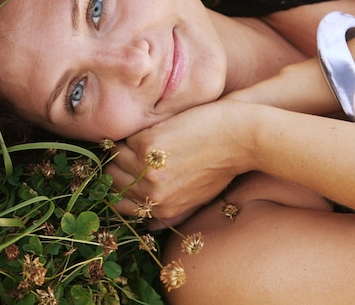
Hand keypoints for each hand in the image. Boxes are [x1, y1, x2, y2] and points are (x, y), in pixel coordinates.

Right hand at [105, 100, 253, 228]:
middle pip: (112, 179)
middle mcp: (153, 195)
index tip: (123, 169)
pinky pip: (126, 138)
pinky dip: (138, 131)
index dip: (119, 184)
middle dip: (119, 163)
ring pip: (115, 157)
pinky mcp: (147, 145)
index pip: (120, 203)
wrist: (243, 138)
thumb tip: (148, 225)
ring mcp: (147, 171)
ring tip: (149, 137)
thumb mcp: (198, 198)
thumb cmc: (223, 164)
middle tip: (133, 149)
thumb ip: (172, 211)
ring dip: (127, 145)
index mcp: (164, 210)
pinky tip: (160, 129)